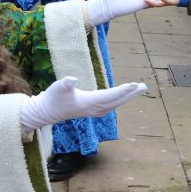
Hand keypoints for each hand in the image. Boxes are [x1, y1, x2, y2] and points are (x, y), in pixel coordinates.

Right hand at [18, 76, 147, 132]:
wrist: (46, 112)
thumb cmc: (52, 98)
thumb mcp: (57, 87)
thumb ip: (65, 84)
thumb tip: (71, 79)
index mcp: (88, 103)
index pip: (109, 96)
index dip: (121, 91)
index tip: (134, 85)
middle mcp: (93, 109)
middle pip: (116, 101)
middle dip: (130, 94)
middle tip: (144, 86)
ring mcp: (92, 111)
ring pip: (114, 104)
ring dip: (127, 97)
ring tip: (138, 89)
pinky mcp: (90, 110)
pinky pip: (110, 105)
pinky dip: (118, 100)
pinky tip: (122, 97)